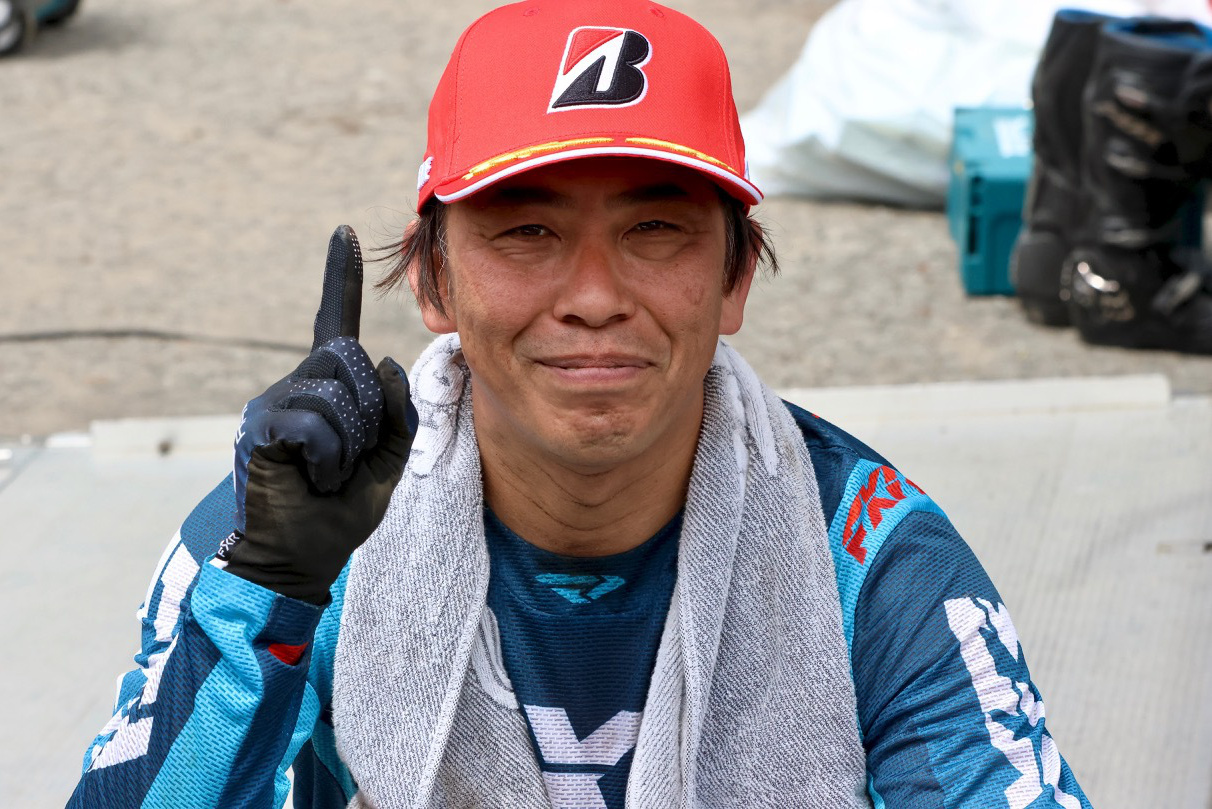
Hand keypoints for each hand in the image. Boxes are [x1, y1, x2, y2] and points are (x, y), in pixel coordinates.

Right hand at [219, 225, 416, 603]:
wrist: (302, 556)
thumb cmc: (342, 510)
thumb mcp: (390, 459)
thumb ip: (398, 412)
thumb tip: (383, 361)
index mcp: (328, 387)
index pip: (335, 323)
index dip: (339, 278)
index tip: (344, 232)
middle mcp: (297, 384)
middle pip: (352, 360)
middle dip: (370, 414)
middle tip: (351, 459)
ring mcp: (275, 403)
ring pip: (338, 394)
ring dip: (351, 444)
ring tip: (330, 474)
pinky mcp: (262, 428)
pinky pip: (316, 425)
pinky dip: (329, 460)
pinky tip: (314, 480)